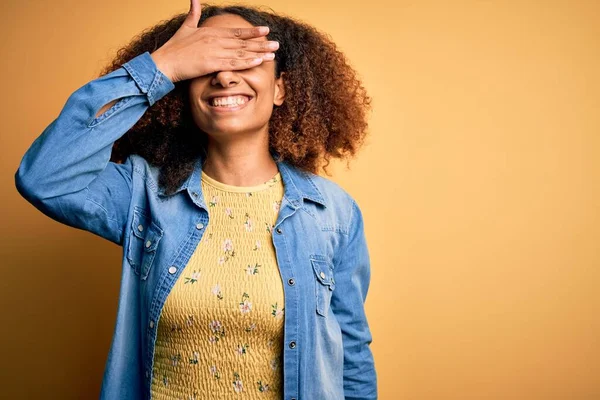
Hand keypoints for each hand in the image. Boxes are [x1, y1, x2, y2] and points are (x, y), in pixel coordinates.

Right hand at [150, 0, 278, 82]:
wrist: (165, 62)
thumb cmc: (174, 47)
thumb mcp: (185, 27)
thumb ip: (193, 14)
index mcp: (211, 32)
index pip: (237, 32)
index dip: (252, 32)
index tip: (266, 31)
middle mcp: (216, 40)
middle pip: (243, 42)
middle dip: (261, 43)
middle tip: (276, 44)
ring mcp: (215, 51)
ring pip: (242, 52)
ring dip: (259, 53)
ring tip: (273, 54)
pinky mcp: (212, 63)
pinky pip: (234, 63)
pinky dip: (247, 62)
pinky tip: (259, 62)